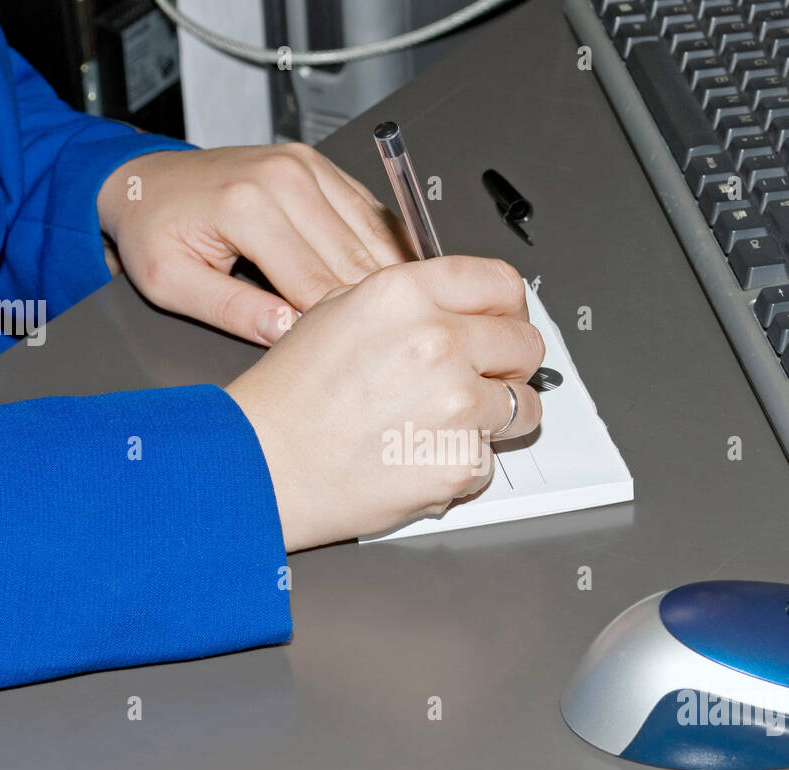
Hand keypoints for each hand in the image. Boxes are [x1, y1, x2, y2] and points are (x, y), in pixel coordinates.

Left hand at [96, 143, 410, 344]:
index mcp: (247, 206)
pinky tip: (389, 282)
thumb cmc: (154, 229)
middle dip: (371, 306)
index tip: (349, 359)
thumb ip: (232, 311)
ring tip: (398, 320)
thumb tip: (287, 335)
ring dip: (389, 279)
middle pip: (354, 260)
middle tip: (388, 348)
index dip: (336, 328)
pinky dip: (384, 248)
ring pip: (372, 235)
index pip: (315, 284)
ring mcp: (308, 166)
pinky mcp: (321, 166)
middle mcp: (285, 177)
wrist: (146, 179)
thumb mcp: (171, 283)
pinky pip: (370, 212)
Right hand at [226, 257, 544, 551]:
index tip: (503, 325)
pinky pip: (489, 459)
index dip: (508, 309)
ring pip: (521, 407)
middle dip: (509, 364)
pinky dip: (461, 463)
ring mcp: (455, 404)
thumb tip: (458, 303)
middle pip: (525, 344)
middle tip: (478, 381)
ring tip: (439, 426)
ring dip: (493, 418)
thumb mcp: (337, 310)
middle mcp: (436, 342)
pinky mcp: (458, 461)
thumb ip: (408, 299)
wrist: (262, 466)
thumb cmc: (289, 398)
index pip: (502, 284)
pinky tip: (416, 457)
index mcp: (407, 294)